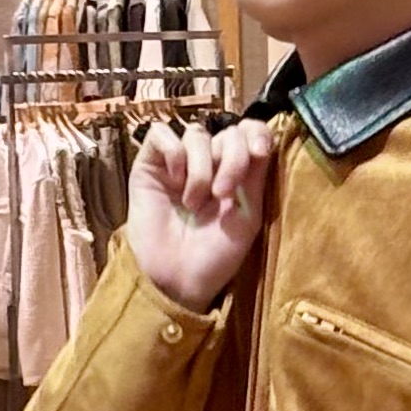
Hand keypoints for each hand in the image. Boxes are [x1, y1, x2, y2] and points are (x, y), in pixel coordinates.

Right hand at [125, 119, 273, 312]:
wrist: (179, 277)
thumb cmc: (215, 255)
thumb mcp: (247, 216)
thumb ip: (255, 175)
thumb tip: (260, 136)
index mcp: (236, 173)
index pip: (249, 132)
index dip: (256, 132)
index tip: (258, 152)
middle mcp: (209, 162)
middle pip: (227, 133)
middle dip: (231, 161)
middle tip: (221, 196)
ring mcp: (179, 161)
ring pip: (197, 134)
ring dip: (200, 170)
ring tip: (193, 204)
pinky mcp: (150, 162)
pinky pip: (163, 134)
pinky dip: (174, 155)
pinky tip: (174, 182)